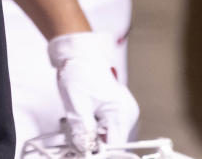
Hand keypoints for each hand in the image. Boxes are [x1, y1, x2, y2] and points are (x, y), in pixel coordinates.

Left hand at [48, 31, 138, 151]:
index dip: (98, 151)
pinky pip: (104, 126)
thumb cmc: (79, 70)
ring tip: (77, 118)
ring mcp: (121, 111)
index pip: (115, 146)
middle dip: (92, 142)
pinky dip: (91, 126)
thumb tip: (86, 149)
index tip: (82, 150)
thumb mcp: (77, 105)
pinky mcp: (113, 109)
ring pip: (106, 135)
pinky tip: (80, 116)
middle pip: (111, 142)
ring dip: (90, 134)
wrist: (76, 53)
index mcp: (122, 113)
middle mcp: (126, 114)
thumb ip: (83, 131)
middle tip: (74, 134)